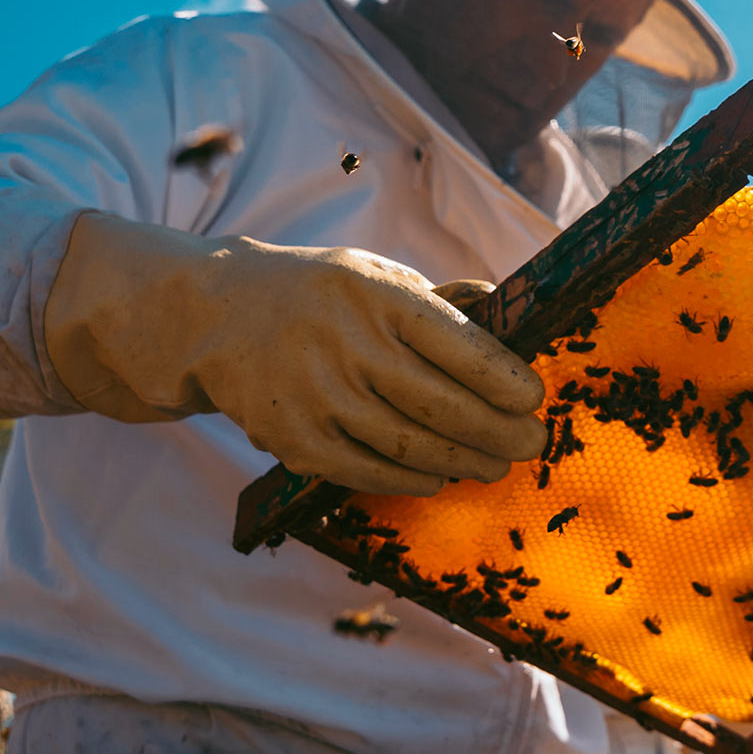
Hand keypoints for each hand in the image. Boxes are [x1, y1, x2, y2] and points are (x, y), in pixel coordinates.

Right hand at [45, 213, 546, 495]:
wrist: (217, 316)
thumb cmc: (320, 296)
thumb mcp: (375, 275)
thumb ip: (441, 301)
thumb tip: (509, 307)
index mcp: (376, 293)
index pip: (456, 342)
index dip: (503, 378)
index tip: (534, 400)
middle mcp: (345, 342)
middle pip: (439, 402)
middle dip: (496, 431)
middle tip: (530, 444)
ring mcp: (315, 393)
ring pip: (407, 442)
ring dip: (461, 460)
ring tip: (494, 465)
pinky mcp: (292, 437)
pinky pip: (365, 469)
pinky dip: (409, 478)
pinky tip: (438, 476)